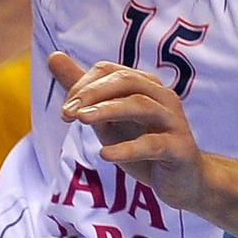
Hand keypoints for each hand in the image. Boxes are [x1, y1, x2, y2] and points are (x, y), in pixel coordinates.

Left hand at [49, 51, 206, 210]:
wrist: (184, 181)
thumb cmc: (145, 146)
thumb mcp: (110, 119)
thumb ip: (84, 91)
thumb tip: (53, 57)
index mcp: (145, 85)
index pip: (109, 71)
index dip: (83, 85)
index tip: (66, 110)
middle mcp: (162, 97)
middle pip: (125, 81)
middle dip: (92, 94)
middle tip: (68, 113)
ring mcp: (173, 121)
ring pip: (140, 105)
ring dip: (108, 110)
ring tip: (82, 121)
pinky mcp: (179, 148)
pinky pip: (153, 144)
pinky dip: (128, 148)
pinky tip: (105, 155)